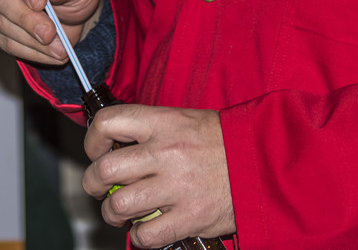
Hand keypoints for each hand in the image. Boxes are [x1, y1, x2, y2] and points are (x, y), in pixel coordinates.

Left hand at [82, 104, 234, 246]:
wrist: (264, 162)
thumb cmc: (223, 142)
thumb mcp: (184, 120)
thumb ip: (150, 130)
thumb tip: (115, 145)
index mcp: (164, 123)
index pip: (108, 124)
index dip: (93, 141)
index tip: (96, 151)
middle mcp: (166, 153)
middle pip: (105, 170)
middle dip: (94, 184)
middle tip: (100, 188)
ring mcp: (177, 187)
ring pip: (119, 205)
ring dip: (112, 213)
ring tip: (120, 212)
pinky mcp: (190, 217)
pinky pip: (146, 234)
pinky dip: (139, 236)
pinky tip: (145, 229)